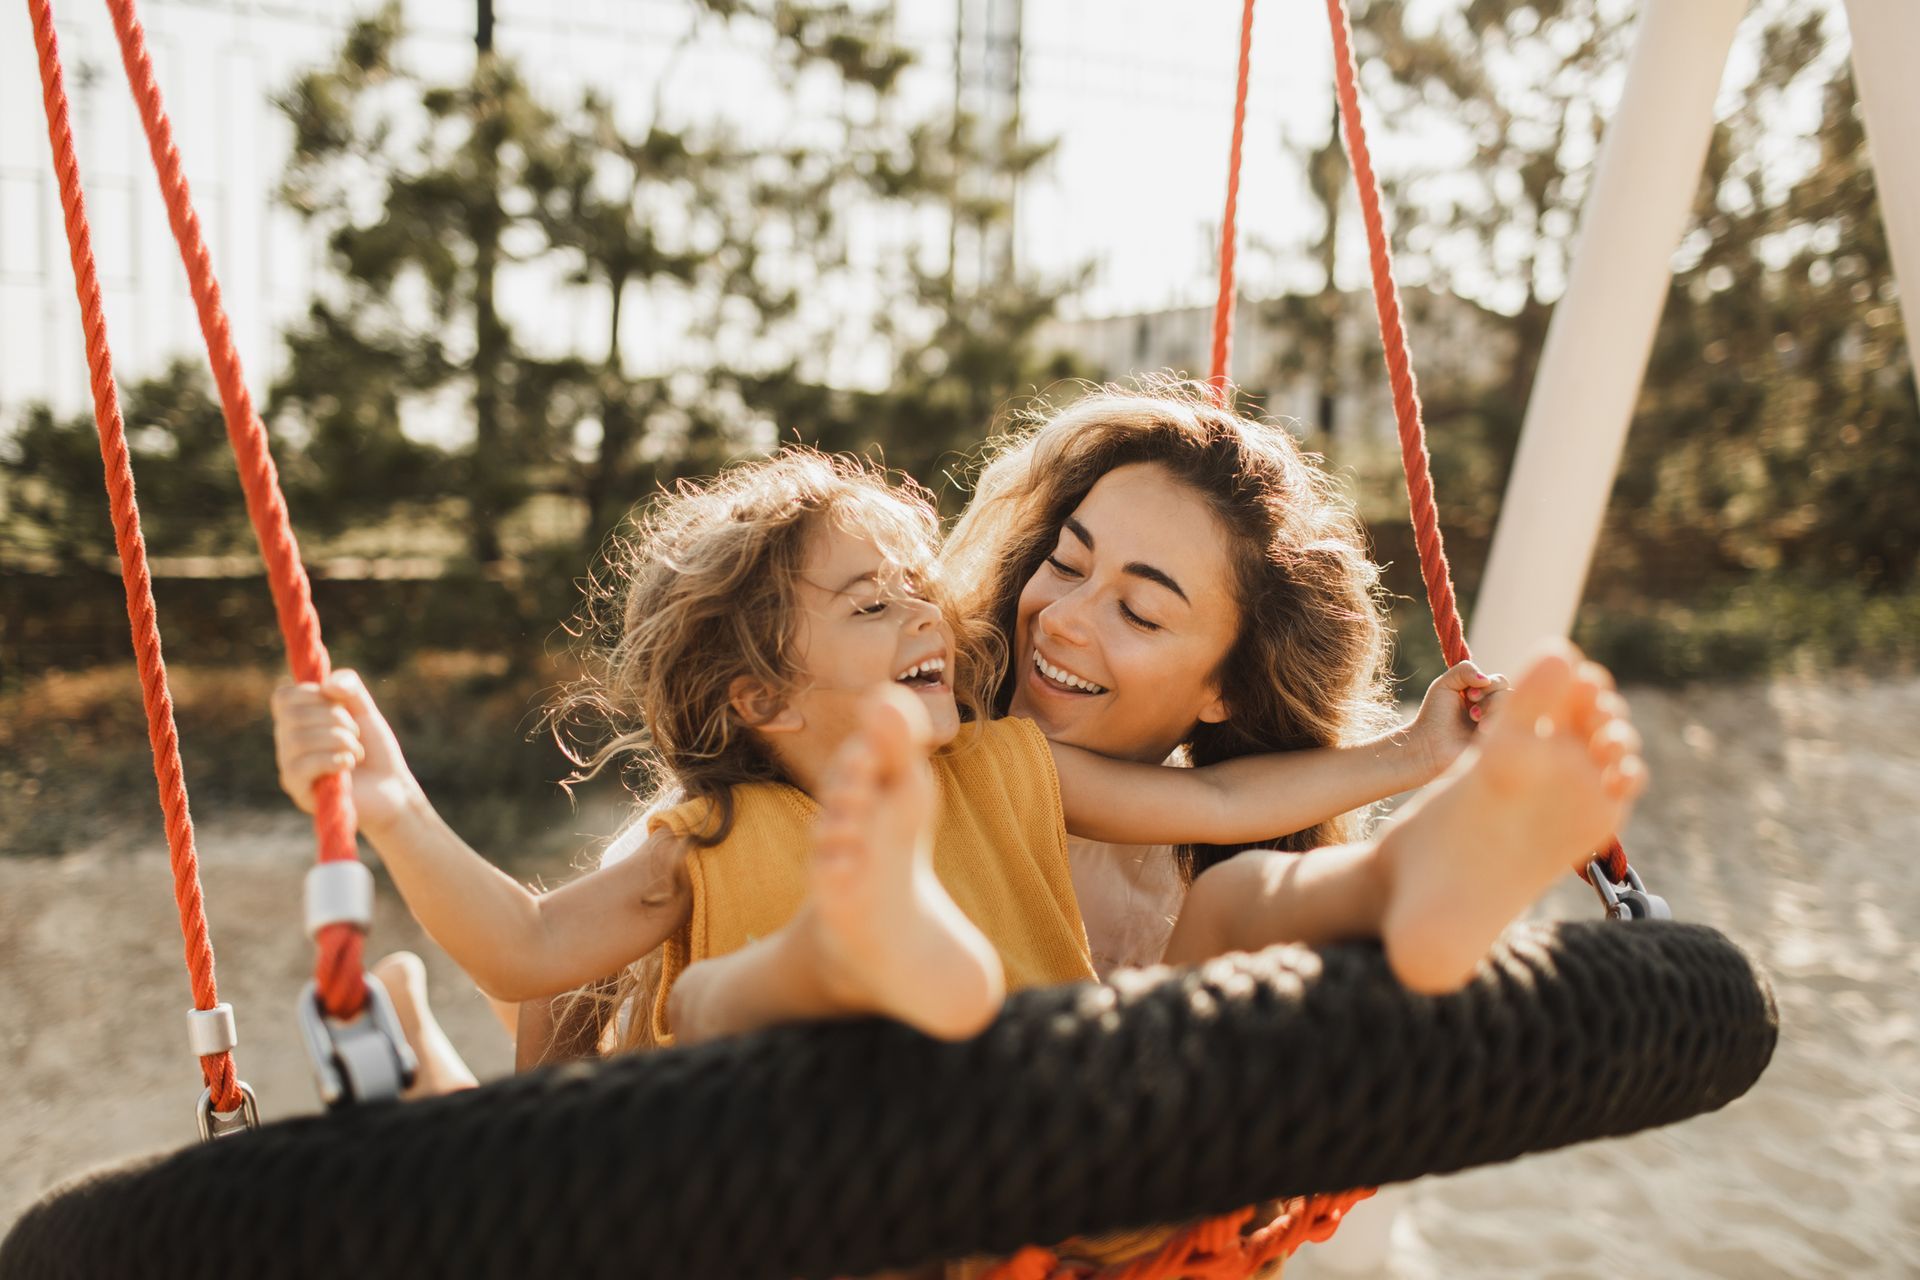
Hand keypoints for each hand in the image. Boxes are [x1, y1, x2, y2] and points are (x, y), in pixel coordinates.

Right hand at [271, 669, 423, 837]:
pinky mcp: (297, 790)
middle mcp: (287, 742)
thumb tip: (326, 686)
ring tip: (356, 751)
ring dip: (340, 740)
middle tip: (355, 733)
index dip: (312, 695)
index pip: (283, 697)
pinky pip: (303, 765)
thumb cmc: (375, 749)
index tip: (338, 704)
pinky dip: (334, 759)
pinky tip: (349, 765)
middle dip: (335, 718)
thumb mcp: (365, 708)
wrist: (391, 787)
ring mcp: (289, 766)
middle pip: (293, 715)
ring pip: (299, 739)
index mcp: (297, 721)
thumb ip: (349, 685)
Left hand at [1410, 660, 1509, 778]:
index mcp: (1482, 696)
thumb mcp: (1444, 685)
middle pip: (1508, 693)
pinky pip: (1513, 728)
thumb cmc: (1434, 717)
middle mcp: (1493, 711)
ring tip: (1475, 720)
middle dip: (1490, 697)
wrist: (1428, 748)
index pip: (1499, 682)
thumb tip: (1487, 678)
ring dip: (1492, 710)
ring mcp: (1498, 727)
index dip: (1488, 684)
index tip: (1468, 695)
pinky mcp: (1501, 743)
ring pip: (1512, 708)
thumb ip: (1464, 670)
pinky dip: (1497, 723)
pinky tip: (1482, 732)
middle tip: (1471, 711)